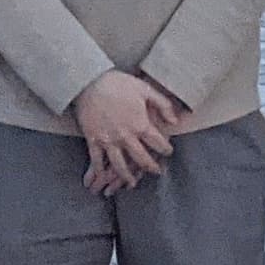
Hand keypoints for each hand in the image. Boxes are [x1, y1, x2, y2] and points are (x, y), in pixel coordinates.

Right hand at [71, 69, 185, 193]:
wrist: (89, 82)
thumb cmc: (118, 83)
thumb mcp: (145, 89)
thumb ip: (163, 105)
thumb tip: (175, 121)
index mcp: (140, 124)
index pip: (158, 143)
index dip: (165, 149)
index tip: (168, 151)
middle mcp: (125, 136)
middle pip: (141, 158)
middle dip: (151, 167)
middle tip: (156, 171)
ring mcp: (108, 140)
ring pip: (119, 165)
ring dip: (127, 176)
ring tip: (132, 182)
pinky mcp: (93, 139)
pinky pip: (96, 160)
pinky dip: (100, 170)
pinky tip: (103, 176)